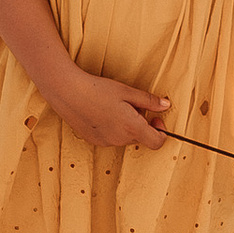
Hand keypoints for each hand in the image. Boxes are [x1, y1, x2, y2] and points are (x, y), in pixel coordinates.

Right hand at [54, 72, 171, 150]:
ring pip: (124, 137)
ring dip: (126, 126)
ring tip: (113, 107)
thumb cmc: (97, 89)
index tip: (156, 119)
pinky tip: (101, 112)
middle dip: (140, 123)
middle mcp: (120, 139)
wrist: (67, 92)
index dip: (161, 132)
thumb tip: (166, 105)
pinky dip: (112, 128)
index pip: (156, 142)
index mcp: (132, 127)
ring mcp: (105, 142)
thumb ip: (149, 101)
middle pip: (140, 137)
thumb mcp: (127, 91)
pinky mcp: (93, 141)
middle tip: (130, 104)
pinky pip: (111, 138)